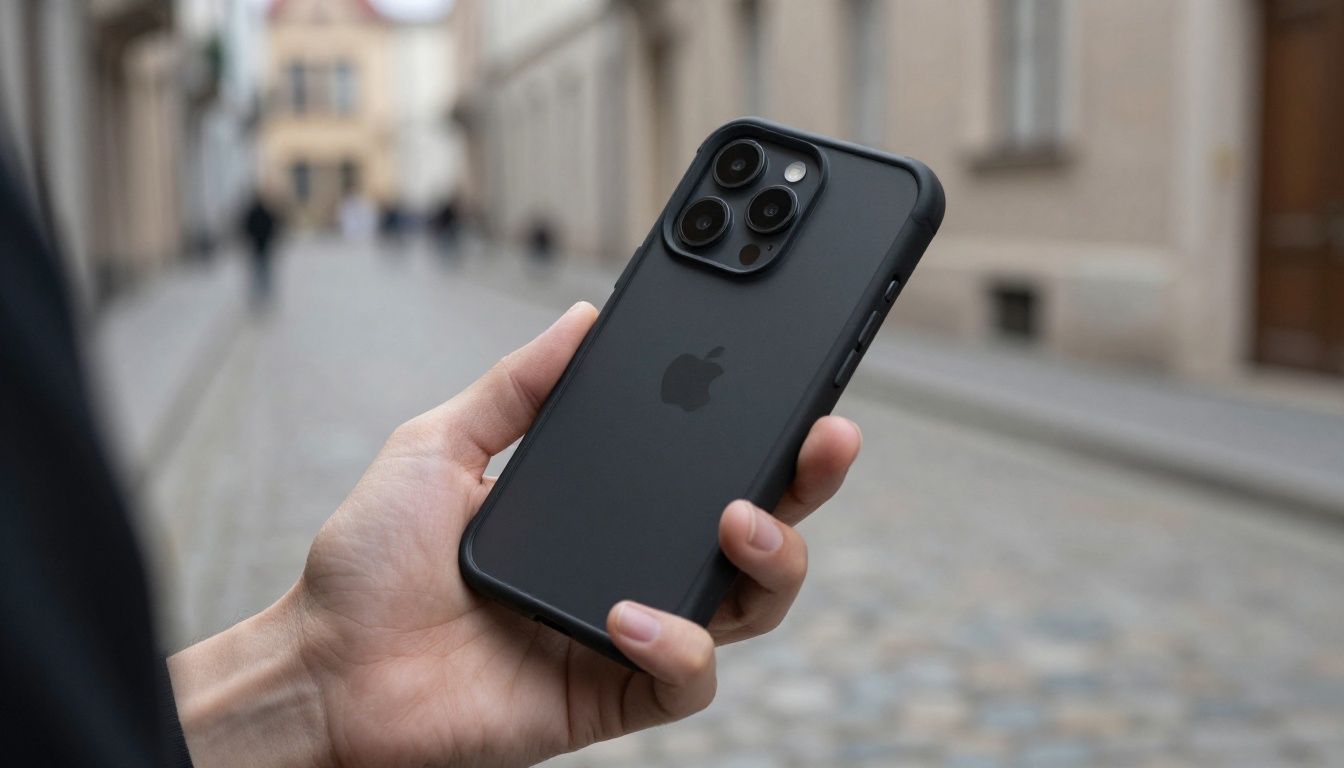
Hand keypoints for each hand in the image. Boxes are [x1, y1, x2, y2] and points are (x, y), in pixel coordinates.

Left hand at [169, 302, 861, 767]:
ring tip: (739, 519)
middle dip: (808, 484)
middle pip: (756, 530)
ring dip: (770, 559)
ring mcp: (629, 633)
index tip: (801, 379)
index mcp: (602, 505)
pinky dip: (676, 643)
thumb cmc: (372, 561)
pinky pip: (686, 678)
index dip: (764, 428)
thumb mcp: (441, 444)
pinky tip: (628, 613)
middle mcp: (631, 564)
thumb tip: (586, 315)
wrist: (323, 666)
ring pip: (751, 606)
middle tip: (827, 436)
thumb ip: (518, 386)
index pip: (705, 463)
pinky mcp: (610, 695)